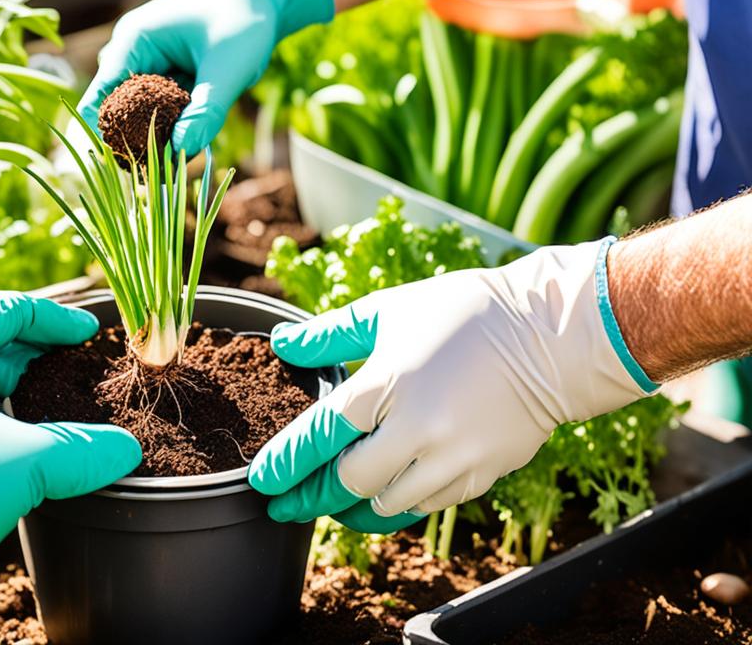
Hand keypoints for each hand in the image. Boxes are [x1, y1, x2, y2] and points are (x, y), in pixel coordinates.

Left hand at [0, 292, 140, 600]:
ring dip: (17, 386)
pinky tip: (24, 438)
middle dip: (37, 353)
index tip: (87, 333)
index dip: (55, 318)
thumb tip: (125, 450)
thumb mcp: (31, 461)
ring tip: (56, 402)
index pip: (7, 310)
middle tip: (75, 365)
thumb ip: (83, 449)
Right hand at [79, 0, 332, 155]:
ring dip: (156, 135)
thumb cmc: (243, 16)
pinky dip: (172, 124)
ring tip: (174, 164)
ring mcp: (148, 61)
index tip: (126, 168)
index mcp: (134, 42)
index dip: (108, 135)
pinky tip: (188, 143)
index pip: (101, 96)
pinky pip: (161, 107)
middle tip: (158, 174)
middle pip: (118, 109)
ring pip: (141, 111)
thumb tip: (181, 153)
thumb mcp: (228, 67)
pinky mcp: (167, 72)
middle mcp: (132, 51)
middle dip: (135, 141)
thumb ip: (205, 111)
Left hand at [249, 239, 654, 532]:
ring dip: (354, 505)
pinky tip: (385, 492)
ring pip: (386, 504)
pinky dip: (399, 502)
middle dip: (312, 497)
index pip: (321, 435)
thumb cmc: (465, 314)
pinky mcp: (481, 474)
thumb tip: (284, 345)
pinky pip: (427, 505)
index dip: (286, 464)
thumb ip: (330, 334)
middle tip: (287, 503)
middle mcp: (418, 428)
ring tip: (333, 499)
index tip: (263, 481)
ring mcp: (454, 457)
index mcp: (389, 383)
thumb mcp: (389, 310)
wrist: (552, 335)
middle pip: (348, 482)